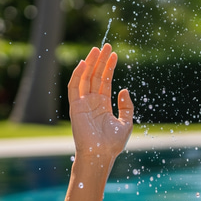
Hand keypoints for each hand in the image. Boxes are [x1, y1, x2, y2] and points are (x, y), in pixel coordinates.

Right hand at [68, 44, 133, 161]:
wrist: (101, 154)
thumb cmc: (113, 143)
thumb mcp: (126, 122)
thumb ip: (127, 106)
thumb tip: (124, 90)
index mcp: (102, 105)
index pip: (104, 81)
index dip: (109, 67)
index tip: (114, 54)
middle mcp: (91, 102)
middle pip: (95, 76)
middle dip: (100, 60)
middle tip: (106, 45)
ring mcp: (83, 103)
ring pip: (85, 78)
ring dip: (91, 63)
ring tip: (97, 49)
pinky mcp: (75, 106)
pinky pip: (74, 87)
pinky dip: (78, 74)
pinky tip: (85, 63)